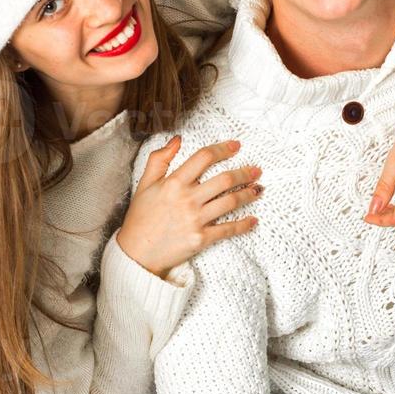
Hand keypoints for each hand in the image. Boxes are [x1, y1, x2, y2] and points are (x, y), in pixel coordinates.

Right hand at [116, 137, 262, 277]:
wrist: (136, 253)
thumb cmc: (140, 217)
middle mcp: (187, 199)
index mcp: (174, 183)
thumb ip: (159, 159)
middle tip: (256, 170)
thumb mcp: (144, 183)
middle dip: (244, 173)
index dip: (223, 149)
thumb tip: (177, 140)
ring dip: (248, 194)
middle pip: (224, 179)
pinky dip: (244, 224)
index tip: (236, 146)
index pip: (204, 158)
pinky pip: (228, 229)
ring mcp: (196, 220)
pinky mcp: (201, 239)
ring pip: (231, 202)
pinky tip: (253, 220)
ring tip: (258, 189)